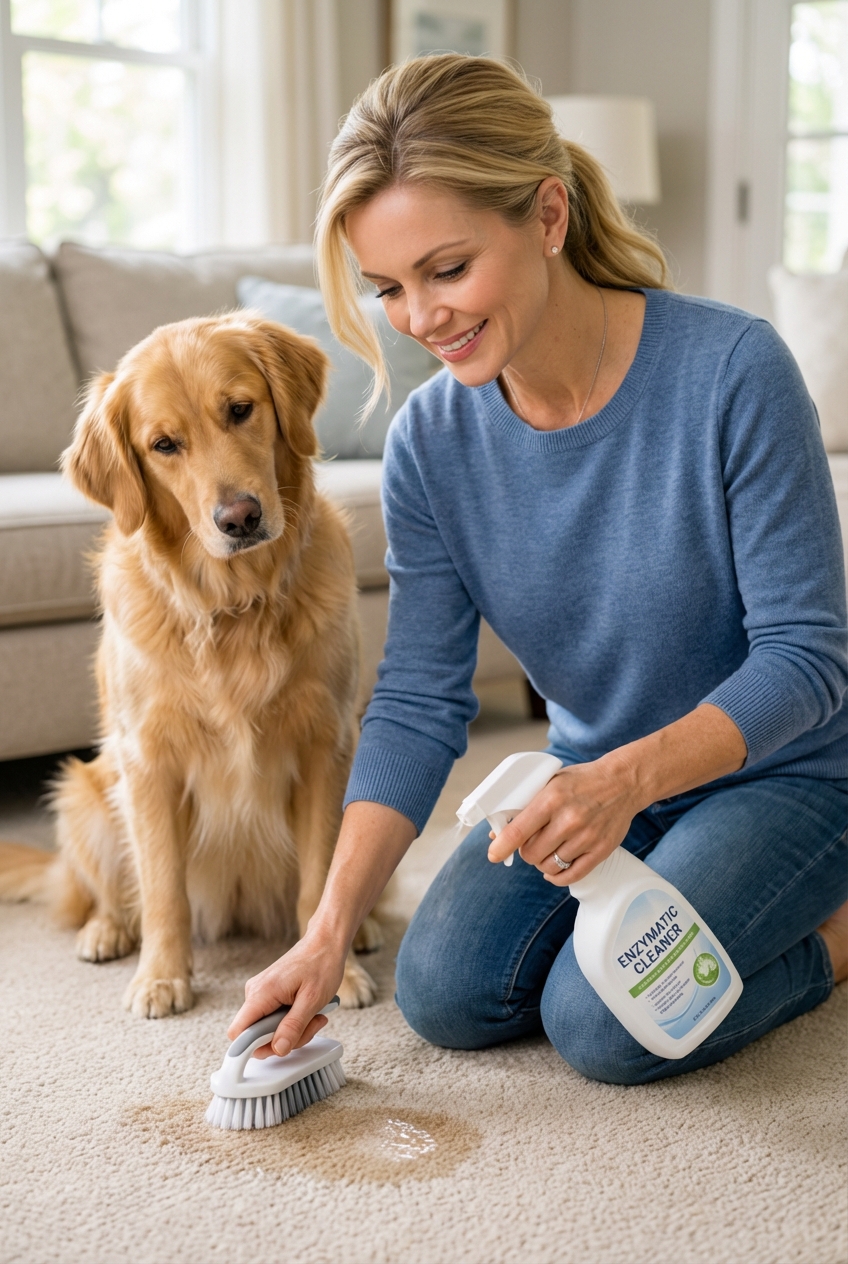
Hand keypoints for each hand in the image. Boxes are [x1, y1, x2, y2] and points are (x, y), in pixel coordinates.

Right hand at [227, 928, 346, 1058]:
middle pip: (256, 1036)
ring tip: (314, 1015)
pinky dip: (292, 1021)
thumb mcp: (312, 1000)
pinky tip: (308, 1011)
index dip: (252, 1048)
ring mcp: (261, 993)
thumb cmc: (321, 964)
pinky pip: (273, 1019)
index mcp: (261, 993)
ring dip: (293, 1030)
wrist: (325, 942)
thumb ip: (293, 1027)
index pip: (238, 1033)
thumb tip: (278, 1049)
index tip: (278, 1048)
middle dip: (285, 1038)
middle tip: (310, 1025)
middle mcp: (255, 993)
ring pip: (268, 1029)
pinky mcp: (268, 994)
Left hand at [486, 756, 640, 884]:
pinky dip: (558, 877)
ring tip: (546, 852)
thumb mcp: (550, 782)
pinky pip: (572, 876)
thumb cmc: (582, 781)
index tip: (494, 855)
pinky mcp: (601, 850)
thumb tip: (497, 832)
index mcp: (551, 799)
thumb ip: (525, 805)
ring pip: (549, 867)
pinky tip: (555, 870)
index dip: (501, 846)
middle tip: (530, 844)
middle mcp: (569, 820)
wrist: (623, 782)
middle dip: (525, 852)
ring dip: (542, 863)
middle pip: (532, 854)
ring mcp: (586, 837)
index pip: (518, 831)